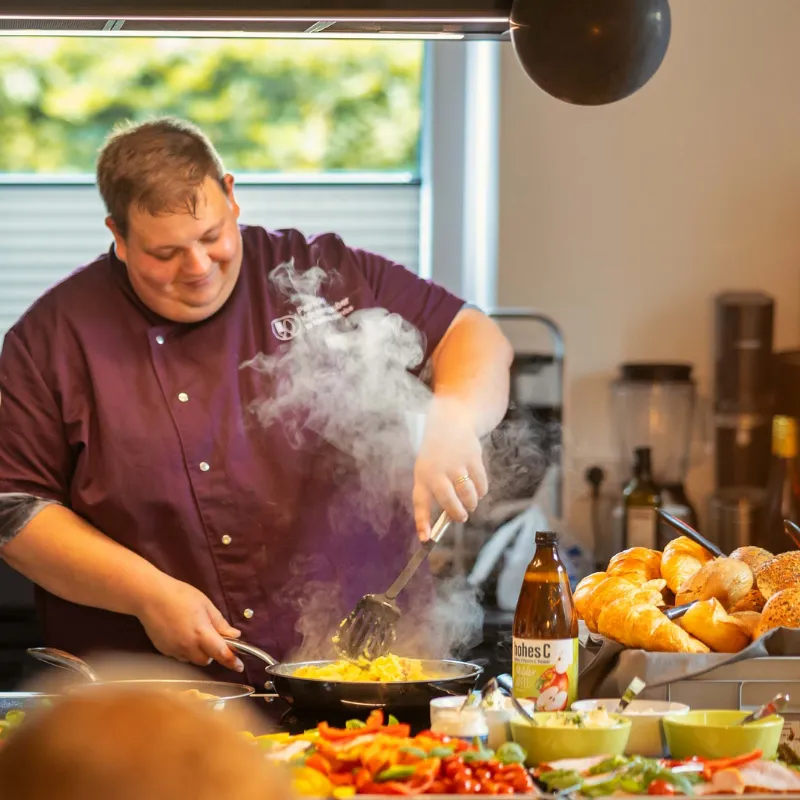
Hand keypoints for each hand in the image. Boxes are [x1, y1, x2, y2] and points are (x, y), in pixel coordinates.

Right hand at [136, 577, 244, 671]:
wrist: (151, 597)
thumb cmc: (181, 595)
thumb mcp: (206, 604)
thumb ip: (220, 623)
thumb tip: (235, 635)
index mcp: (201, 633)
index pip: (221, 653)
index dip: (232, 661)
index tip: (240, 667)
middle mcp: (188, 645)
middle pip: (206, 660)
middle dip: (212, 653)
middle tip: (212, 638)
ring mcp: (174, 650)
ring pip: (192, 660)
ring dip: (198, 653)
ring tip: (194, 633)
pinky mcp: (163, 650)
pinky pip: (179, 656)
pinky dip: (185, 650)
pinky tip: (181, 635)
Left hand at [412, 398, 488, 539]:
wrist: (450, 422)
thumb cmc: (436, 454)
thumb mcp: (427, 469)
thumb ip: (434, 491)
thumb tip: (446, 520)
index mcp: (422, 475)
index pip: (420, 502)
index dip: (422, 522)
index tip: (426, 539)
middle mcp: (437, 470)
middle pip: (449, 502)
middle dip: (457, 515)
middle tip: (461, 518)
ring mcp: (456, 463)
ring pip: (468, 495)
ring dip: (471, 504)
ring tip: (470, 503)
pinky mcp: (473, 457)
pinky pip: (481, 484)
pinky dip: (481, 491)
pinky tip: (478, 489)